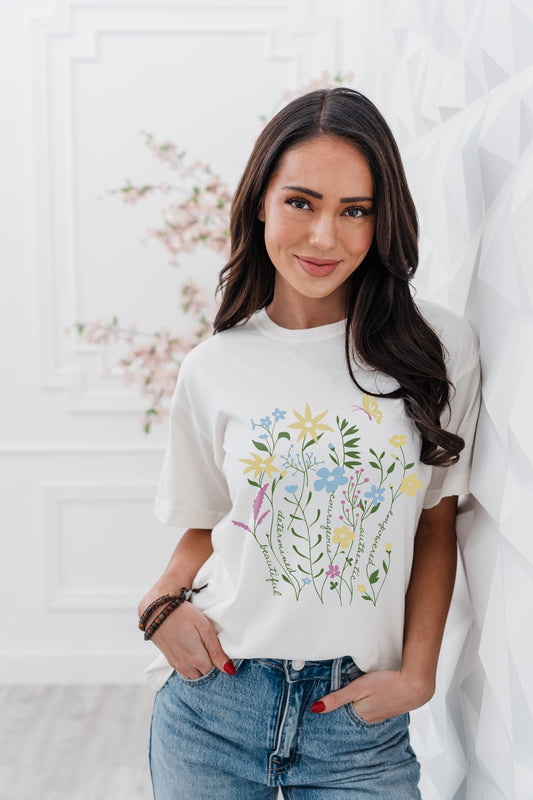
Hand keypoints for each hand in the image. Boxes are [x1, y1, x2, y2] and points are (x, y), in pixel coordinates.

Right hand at [143, 599, 234, 679]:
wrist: (156, 610)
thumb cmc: (183, 614)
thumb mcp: (204, 627)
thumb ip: (216, 650)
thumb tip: (229, 670)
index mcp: (196, 659)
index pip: (214, 671)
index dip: (218, 660)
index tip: (217, 648)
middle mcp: (185, 666)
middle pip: (203, 674)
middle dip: (208, 664)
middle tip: (208, 646)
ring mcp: (175, 665)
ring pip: (193, 674)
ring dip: (198, 666)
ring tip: (200, 647)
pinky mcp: (169, 661)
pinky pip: (184, 671)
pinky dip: (189, 665)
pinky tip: (190, 650)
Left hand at [312, 669, 434, 722]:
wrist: (416, 684)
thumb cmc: (387, 684)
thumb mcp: (357, 688)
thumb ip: (337, 698)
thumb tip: (315, 709)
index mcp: (361, 716)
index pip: (342, 713)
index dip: (336, 704)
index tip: (327, 699)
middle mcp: (371, 719)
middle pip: (354, 710)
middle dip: (348, 704)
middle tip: (343, 693)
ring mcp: (383, 714)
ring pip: (366, 708)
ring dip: (362, 701)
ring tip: (360, 693)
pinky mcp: (393, 707)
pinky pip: (377, 705)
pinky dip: (373, 700)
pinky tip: (375, 694)